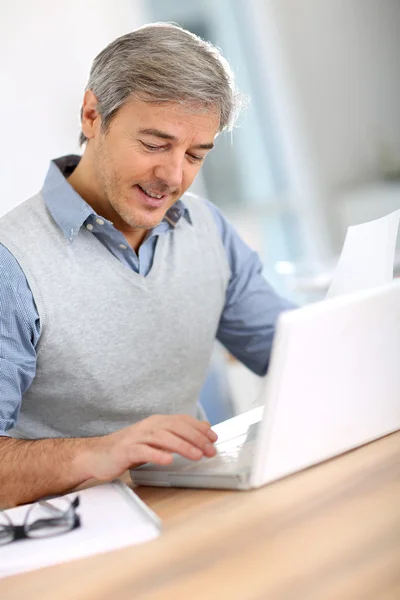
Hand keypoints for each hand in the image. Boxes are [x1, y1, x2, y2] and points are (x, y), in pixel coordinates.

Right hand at [85, 414, 217, 479]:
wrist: (97, 455)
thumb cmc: (129, 449)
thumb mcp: (154, 440)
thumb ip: (175, 436)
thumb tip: (201, 432)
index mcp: (156, 422)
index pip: (182, 420)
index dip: (199, 428)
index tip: (213, 438)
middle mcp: (148, 426)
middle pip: (175, 427)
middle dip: (195, 438)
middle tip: (210, 450)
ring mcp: (136, 437)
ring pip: (162, 437)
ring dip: (182, 446)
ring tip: (196, 455)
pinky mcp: (125, 451)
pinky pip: (143, 451)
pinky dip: (156, 454)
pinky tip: (168, 460)